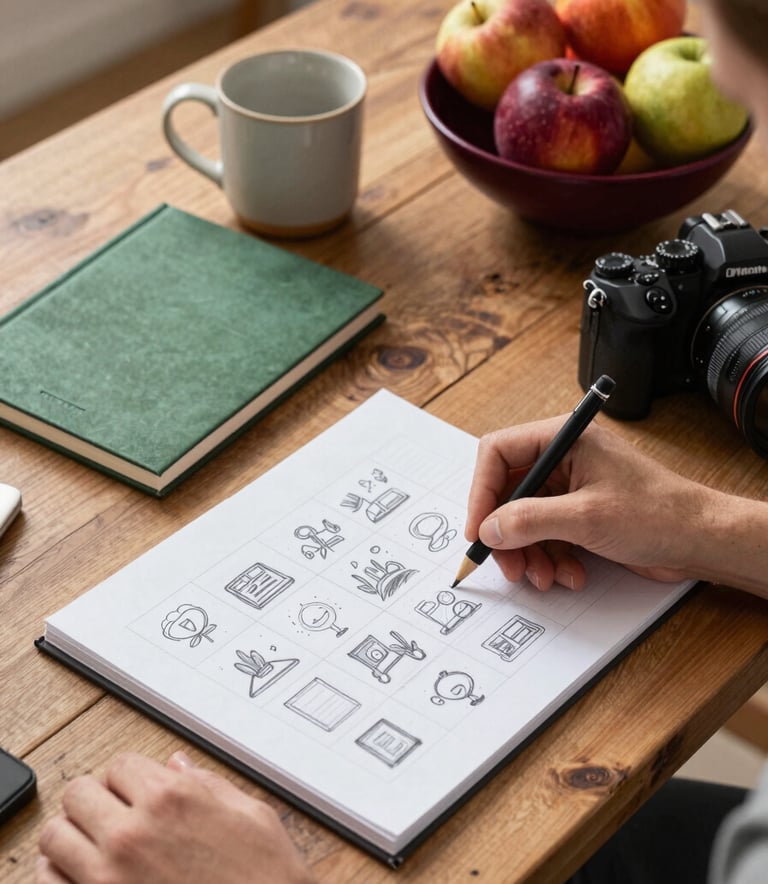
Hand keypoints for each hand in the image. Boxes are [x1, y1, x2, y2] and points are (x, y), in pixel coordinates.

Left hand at [37, 751, 314, 883]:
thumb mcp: (250, 814)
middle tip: (112, 813)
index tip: (135, 791)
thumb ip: (207, 784)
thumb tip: (178, 767)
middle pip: (79, 793)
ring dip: (72, 834)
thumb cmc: (263, 876)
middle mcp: (133, 833)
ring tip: (92, 844)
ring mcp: (109, 877)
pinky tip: (79, 874)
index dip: (128, 778)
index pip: (119, 765)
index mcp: (171, 799)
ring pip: (55, 835)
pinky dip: (56, 874)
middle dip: (95, 799)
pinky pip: (48, 882)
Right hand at [465, 417, 711, 590]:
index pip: (498, 453)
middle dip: (506, 533)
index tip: (478, 529)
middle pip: (507, 492)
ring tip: (544, 577)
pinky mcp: (578, 514)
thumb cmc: (659, 513)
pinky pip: (545, 536)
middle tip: (508, 564)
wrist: (702, 541)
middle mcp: (563, 458)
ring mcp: (571, 487)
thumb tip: (488, 528)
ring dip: (528, 553)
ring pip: (523, 519)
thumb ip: (530, 520)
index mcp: (563, 438)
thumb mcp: (586, 517)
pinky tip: (569, 574)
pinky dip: (549, 558)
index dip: (482, 492)